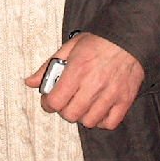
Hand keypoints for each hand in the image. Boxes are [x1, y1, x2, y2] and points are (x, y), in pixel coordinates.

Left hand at [25, 33, 144, 129]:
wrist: (129, 37)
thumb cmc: (99, 41)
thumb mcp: (70, 47)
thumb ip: (48, 66)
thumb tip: (29, 82)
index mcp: (77, 70)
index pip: (55, 101)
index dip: (48, 104)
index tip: (49, 101)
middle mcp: (94, 84)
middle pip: (71, 114)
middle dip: (64, 110)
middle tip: (67, 101)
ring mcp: (111, 94)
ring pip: (89, 121)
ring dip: (82, 116)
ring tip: (83, 105)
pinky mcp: (125, 99)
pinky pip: (109, 123)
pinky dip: (102, 121)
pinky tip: (99, 110)